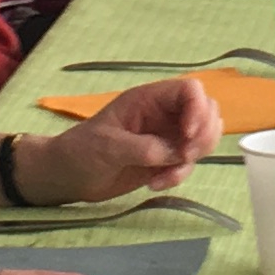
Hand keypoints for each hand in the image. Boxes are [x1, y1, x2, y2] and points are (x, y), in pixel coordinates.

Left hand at [21, 77, 222, 202]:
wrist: (68, 177)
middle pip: (206, 112)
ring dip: (193, 158)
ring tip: (166, 175)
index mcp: (149, 100)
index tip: (187, 135)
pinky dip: (179, 175)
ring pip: (202, 139)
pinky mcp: (165, 160)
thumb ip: (144, 147)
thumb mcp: (108, 145)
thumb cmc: (81, 151)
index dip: (198, 108)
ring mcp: (166, 137)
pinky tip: (154, 183)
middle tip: (185, 156)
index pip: (189, 90)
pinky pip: (188, 163)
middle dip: (203, 135)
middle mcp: (163, 115)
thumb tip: (176, 153)